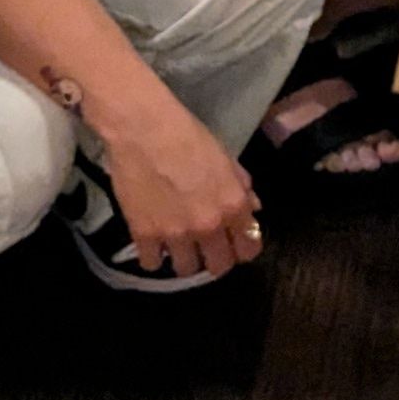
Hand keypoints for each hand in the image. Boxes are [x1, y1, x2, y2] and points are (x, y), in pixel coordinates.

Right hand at [92, 102, 262, 283]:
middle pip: (218, 267)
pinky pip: (151, 263)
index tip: (233, 244)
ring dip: (183, 258)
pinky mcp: (144, 235)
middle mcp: (209, 226)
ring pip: (185, 270)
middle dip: (214, 259)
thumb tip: (253, 210)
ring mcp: (176, 234)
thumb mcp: (225, 158)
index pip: (248, 248)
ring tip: (176, 244)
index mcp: (233, 205)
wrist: (144, 129)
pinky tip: (152, 241)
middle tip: (204, 248)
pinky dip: (152, 255)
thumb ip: (241, 187)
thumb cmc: (188, 136)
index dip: (242, 248)